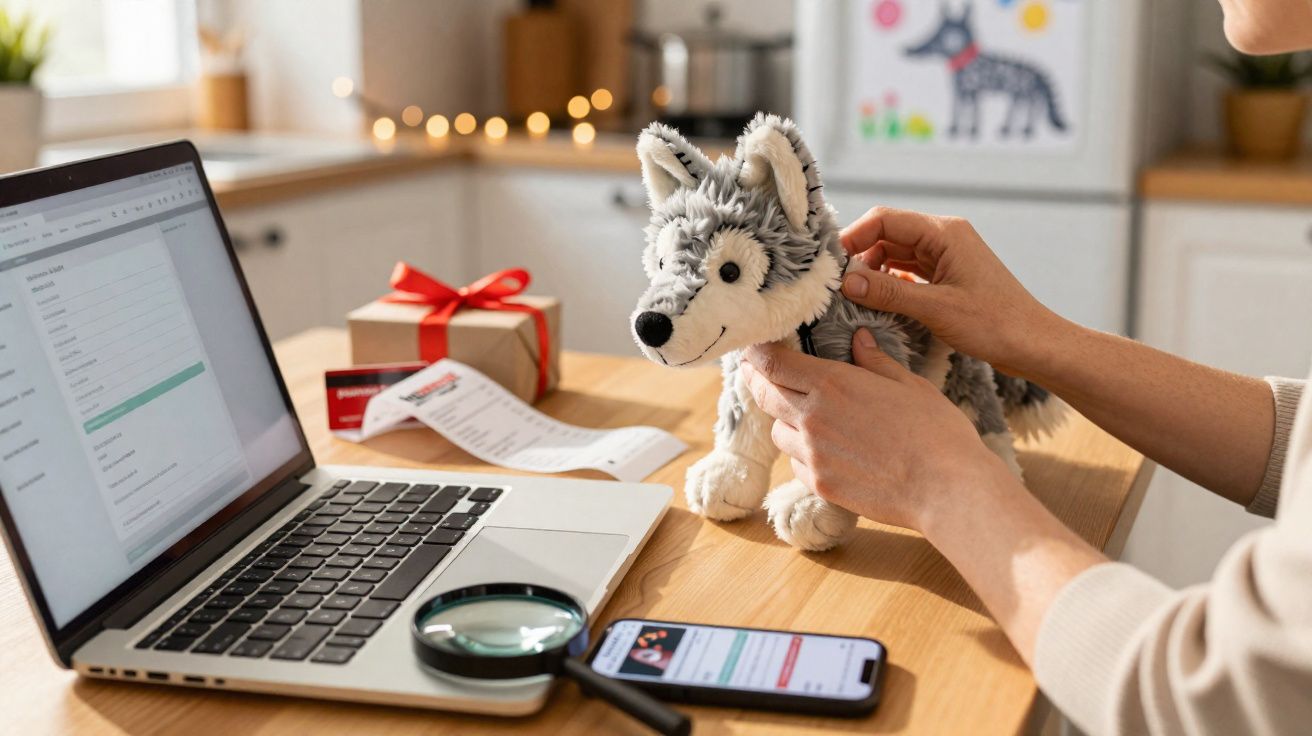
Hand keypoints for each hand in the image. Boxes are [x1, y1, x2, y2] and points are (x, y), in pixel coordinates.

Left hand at [740, 330, 1020, 535]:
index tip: (753, 349)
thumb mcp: (909, 385)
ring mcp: (812, 455)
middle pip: (764, 394)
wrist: (946, 489)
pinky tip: (827, 451)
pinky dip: (802, 454)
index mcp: (832, 384)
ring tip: (806, 416)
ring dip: (785, 420)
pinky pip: (796, 463)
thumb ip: (876, 361)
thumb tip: (859, 339)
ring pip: (778, 431)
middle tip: (762, 374)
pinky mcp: (820, 485)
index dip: (756, 354)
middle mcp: (812, 418)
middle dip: (759, 381)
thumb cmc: (936, 433)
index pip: (772, 363)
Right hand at [839, 207, 1061, 378]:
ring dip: (873, 271)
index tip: (831, 263)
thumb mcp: (936, 308)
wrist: (1033, 344)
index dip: (854, 236)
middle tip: (837, 284)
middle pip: (887, 234)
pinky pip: (907, 271)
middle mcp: (944, 237)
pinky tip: (878, 302)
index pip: (885, 219)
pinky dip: (889, 283)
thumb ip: (889, 292)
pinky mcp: (946, 276)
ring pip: (894, 253)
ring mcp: (945, 257)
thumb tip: (847, 282)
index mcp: (945, 233)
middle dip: (860, 255)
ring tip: (854, 296)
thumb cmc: (996, 324)